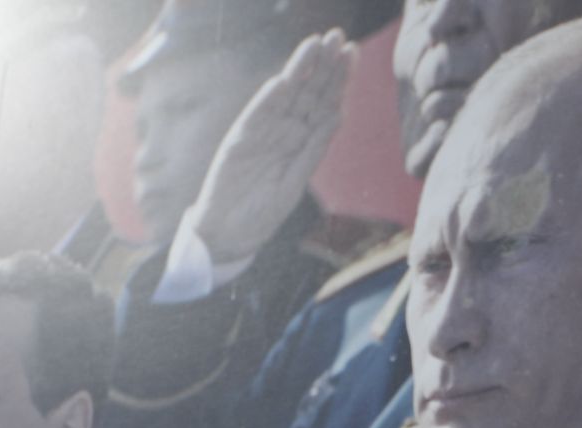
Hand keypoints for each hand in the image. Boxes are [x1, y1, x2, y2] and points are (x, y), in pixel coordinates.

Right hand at [187, 30, 355, 267]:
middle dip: (322, 65)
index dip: (336, 79)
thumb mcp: (295, 181)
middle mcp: (280, 131)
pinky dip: (268, 101)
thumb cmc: (261, 211)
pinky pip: (256, 118)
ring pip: (283, 97)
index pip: (321, 103)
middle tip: (337, 36)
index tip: (351, 53)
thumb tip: (337, 115)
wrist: (229, 236)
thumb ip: (313, 149)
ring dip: (298, 70)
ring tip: (314, 44)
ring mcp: (260, 134)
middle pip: (305, 92)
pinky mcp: (238, 143)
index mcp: (298, 141)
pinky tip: (282, 82)